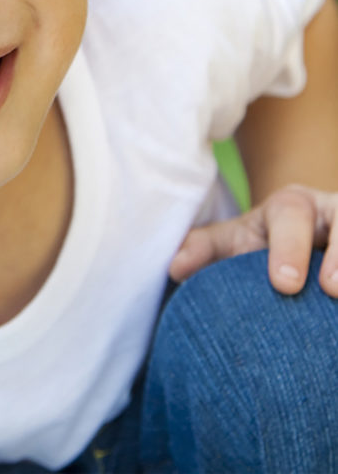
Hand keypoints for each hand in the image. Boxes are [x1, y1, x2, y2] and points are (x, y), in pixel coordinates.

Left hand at [170, 184, 337, 296]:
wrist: (311, 236)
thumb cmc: (270, 243)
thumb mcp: (240, 241)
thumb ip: (205, 250)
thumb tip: (174, 267)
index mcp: (293, 205)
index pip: (290, 215)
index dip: (288, 248)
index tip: (284, 284)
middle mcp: (334, 212)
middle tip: (330, 290)